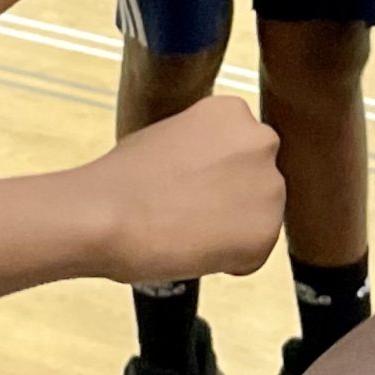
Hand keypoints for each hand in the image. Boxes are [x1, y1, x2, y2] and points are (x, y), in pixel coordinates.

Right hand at [85, 96, 285, 282]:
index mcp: (234, 112)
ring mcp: (270, 188)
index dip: (211, 174)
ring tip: (184, 229)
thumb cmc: (121, 178)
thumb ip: (202, 149)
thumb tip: (211, 174)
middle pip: (256, 183)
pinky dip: (226, 262)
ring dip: (228, 231)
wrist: (105, 215)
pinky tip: (192, 249)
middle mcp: (262, 143)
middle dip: (229, 200)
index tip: (184, 184)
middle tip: (185, 211)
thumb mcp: (167, 136)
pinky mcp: (266, 234)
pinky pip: (250, 256)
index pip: (240, 152)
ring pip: (257, 220)